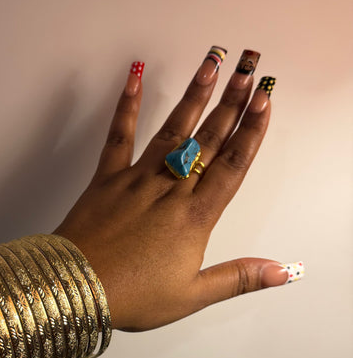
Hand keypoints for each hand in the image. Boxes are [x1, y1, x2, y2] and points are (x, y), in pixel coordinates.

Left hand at [55, 49, 293, 331]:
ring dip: (195, 95)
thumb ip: (238, 278)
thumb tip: (281, 271)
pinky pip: (119, 135)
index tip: (265, 101)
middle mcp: (169, 190)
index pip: (232, 165)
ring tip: (212, 62)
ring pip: (173, 130)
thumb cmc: (131, 295)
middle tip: (250, 69)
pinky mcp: (106, 178)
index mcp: (194, 218)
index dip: (251, 131)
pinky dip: (128, 104)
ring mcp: (137, 179)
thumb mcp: (192, 294)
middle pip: (208, 139)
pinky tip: (136, 76)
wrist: (75, 289)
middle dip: (232, 102)